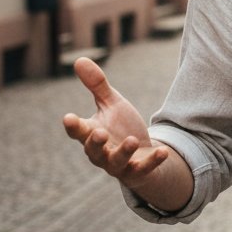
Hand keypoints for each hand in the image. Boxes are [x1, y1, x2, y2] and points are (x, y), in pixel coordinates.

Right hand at [62, 57, 170, 188]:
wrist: (142, 153)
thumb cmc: (121, 127)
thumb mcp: (112, 104)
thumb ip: (97, 85)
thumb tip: (79, 59)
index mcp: (92, 134)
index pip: (78, 132)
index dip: (73, 126)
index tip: (67, 117)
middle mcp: (101, 153)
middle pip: (93, 151)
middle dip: (95, 143)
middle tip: (99, 132)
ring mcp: (119, 164)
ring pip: (116, 162)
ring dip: (123, 152)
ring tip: (132, 140)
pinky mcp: (138, 172)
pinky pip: (144, 169)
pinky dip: (153, 161)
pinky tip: (163, 151)